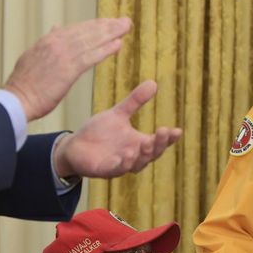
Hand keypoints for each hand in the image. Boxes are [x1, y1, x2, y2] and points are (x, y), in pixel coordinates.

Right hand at [4, 17, 131, 120]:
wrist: (17, 100)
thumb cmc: (25, 85)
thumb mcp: (33, 57)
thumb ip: (48, 43)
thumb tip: (56, 28)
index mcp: (47, 41)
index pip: (75, 29)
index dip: (94, 25)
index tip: (109, 22)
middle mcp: (55, 44)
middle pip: (86, 31)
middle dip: (107, 26)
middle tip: (125, 21)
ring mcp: (61, 56)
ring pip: (90, 41)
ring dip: (110, 33)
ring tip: (125, 28)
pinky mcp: (67, 70)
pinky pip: (90, 57)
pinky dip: (104, 50)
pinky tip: (118, 45)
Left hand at [52, 80, 181, 178]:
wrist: (75, 146)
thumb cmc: (99, 132)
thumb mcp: (118, 114)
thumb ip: (135, 101)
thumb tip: (153, 82)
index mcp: (140, 143)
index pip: (159, 142)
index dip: (168, 138)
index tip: (177, 130)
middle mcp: (134, 156)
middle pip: (152, 153)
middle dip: (159, 144)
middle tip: (163, 131)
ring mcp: (121, 165)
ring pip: (137, 164)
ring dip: (143, 155)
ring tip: (145, 144)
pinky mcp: (106, 170)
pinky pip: (117, 169)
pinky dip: (122, 164)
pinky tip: (126, 155)